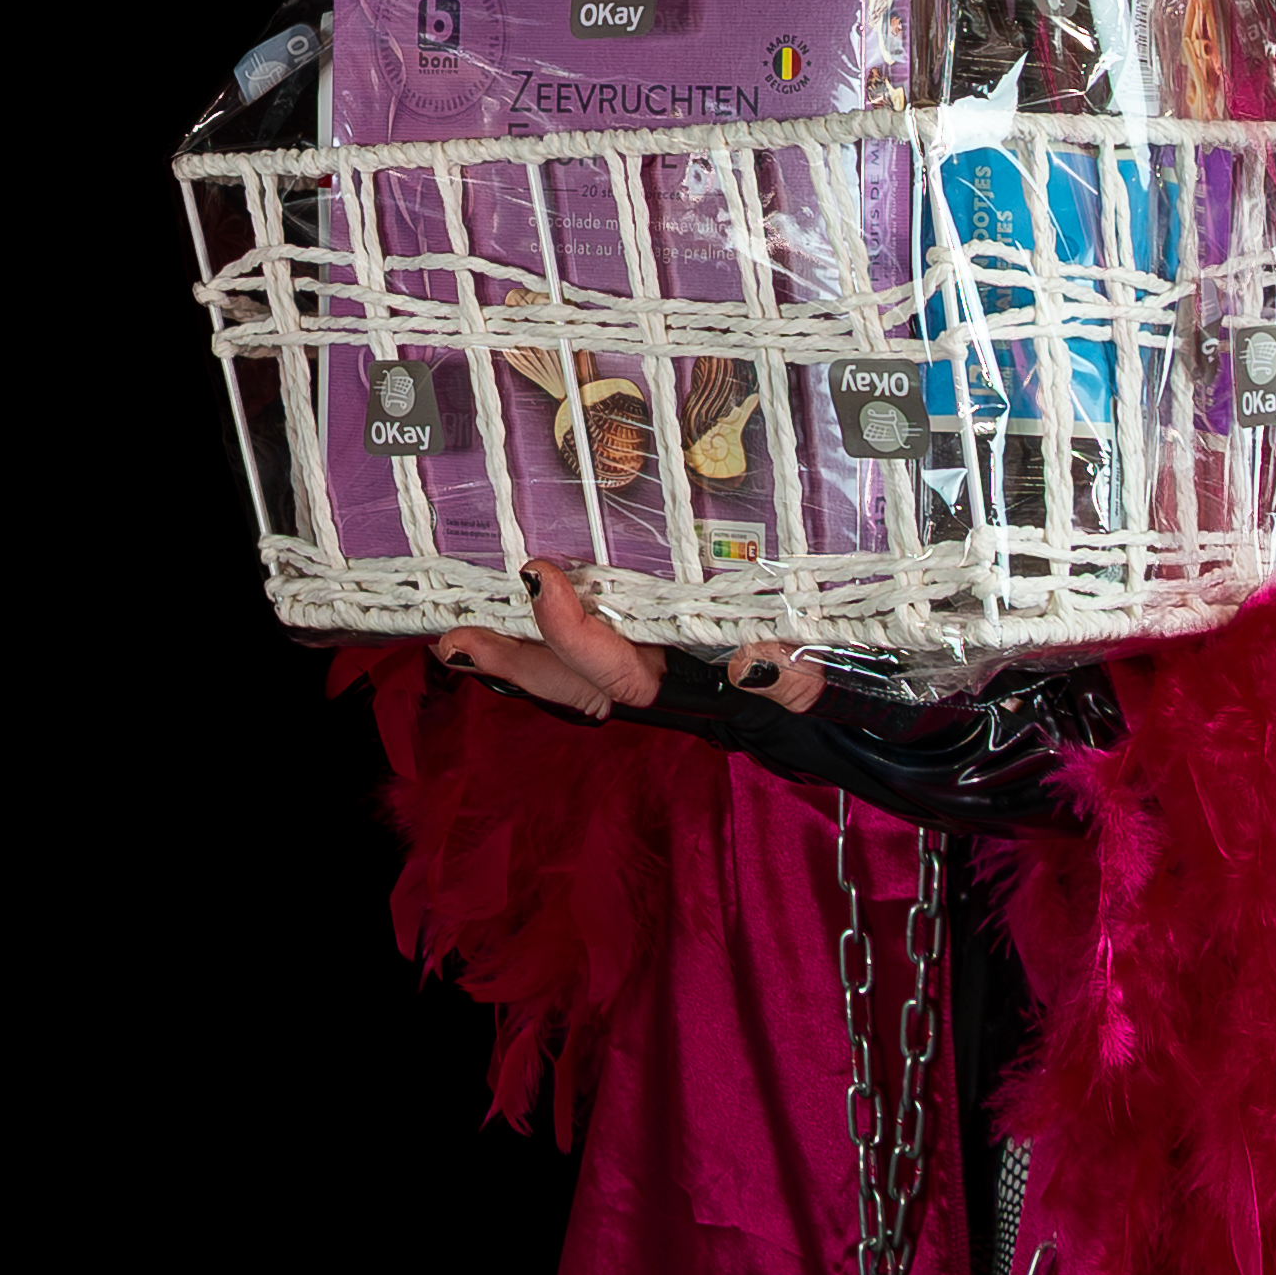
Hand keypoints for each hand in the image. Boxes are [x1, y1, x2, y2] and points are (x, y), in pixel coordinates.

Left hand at [436, 563, 826, 720]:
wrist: (822, 696)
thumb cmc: (812, 682)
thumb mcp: (809, 684)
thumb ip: (788, 680)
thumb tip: (752, 660)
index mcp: (682, 688)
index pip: (613, 668)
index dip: (570, 629)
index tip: (540, 578)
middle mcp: (650, 680)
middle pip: (567, 680)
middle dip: (510, 662)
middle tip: (453, 639)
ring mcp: (643, 665)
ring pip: (567, 668)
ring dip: (514, 653)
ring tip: (457, 636)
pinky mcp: (646, 644)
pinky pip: (585, 648)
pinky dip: (544, 638)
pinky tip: (512, 614)